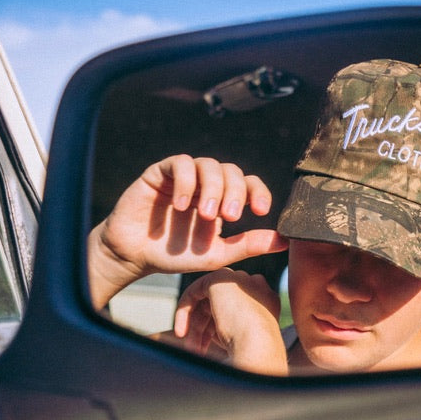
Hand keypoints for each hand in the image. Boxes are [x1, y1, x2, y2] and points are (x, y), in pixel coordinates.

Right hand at [88, 155, 288, 308]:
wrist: (134, 256)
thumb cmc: (175, 255)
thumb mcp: (217, 254)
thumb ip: (248, 245)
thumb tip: (286, 241)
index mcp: (222, 200)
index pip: (248, 184)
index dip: (257, 192)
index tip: (260, 211)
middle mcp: (205, 185)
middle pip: (231, 171)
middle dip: (234, 192)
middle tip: (228, 216)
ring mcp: (183, 177)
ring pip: (208, 165)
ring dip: (212, 187)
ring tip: (206, 214)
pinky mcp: (160, 172)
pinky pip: (180, 163)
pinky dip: (186, 182)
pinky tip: (183, 205)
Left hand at [171, 268, 286, 375]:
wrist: (258, 344)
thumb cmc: (252, 350)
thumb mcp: (242, 336)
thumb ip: (226, 326)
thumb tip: (204, 331)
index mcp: (266, 299)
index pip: (236, 308)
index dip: (219, 328)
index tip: (210, 347)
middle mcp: (254, 285)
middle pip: (220, 304)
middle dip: (205, 328)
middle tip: (197, 350)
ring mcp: (238, 279)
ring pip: (206, 300)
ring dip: (195, 326)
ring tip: (190, 348)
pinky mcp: (219, 278)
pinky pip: (194, 292)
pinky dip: (184, 312)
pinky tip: (181, 332)